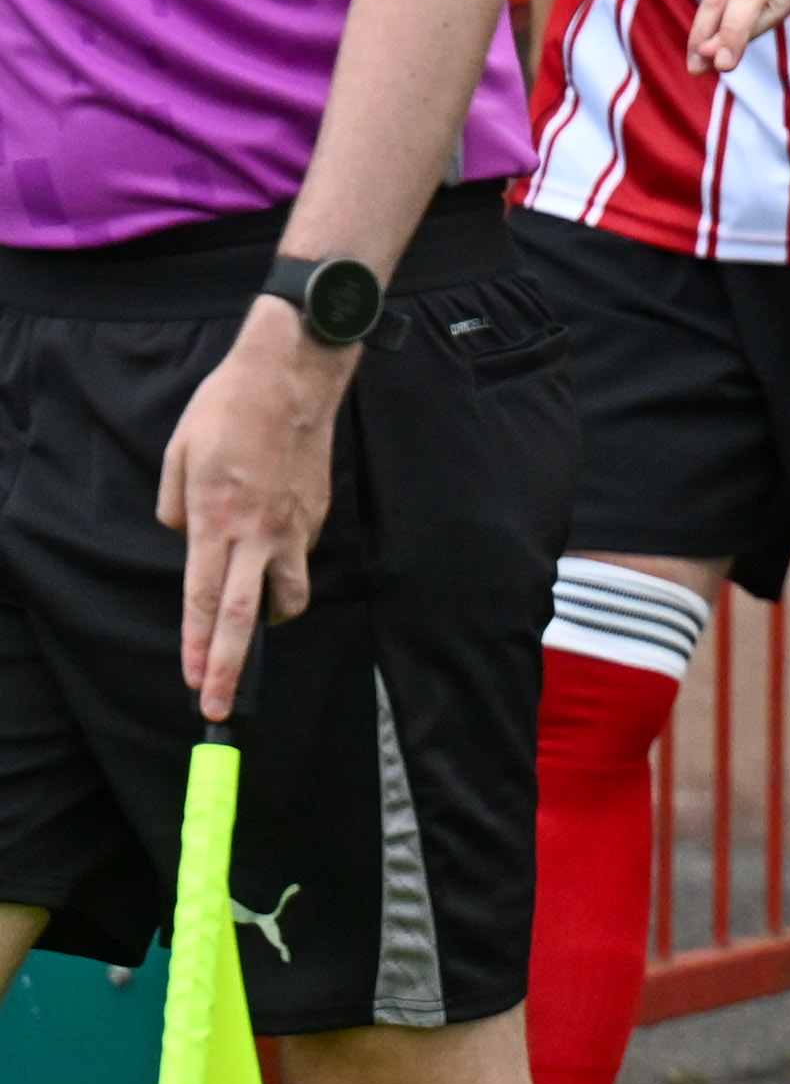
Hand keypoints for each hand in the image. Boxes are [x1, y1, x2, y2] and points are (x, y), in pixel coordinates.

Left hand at [157, 298, 353, 716]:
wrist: (292, 375)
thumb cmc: (229, 409)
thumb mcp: (177, 455)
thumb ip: (176, 509)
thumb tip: (187, 538)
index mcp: (217, 520)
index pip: (204, 601)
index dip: (198, 648)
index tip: (196, 684)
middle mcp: (259, 533)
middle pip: (244, 618)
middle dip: (231, 668)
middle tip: (223, 707)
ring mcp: (295, 527)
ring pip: (287, 596)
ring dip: (268, 618)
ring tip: (253, 619)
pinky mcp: (317, 514)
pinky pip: (298, 556)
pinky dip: (283, 564)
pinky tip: (270, 544)